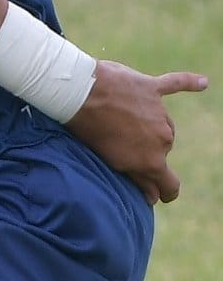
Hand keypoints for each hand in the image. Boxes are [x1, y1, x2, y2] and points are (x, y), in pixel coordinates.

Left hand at [67, 59, 207, 203]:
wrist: (78, 93)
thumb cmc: (90, 130)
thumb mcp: (111, 161)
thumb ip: (138, 178)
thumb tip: (154, 197)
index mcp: (153, 160)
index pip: (170, 184)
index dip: (165, 191)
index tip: (160, 194)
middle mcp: (163, 138)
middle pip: (162, 149)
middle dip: (146, 149)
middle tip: (121, 141)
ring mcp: (159, 112)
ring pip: (162, 124)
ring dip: (149, 124)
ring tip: (121, 117)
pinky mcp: (151, 88)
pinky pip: (176, 84)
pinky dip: (189, 82)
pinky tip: (203, 83)